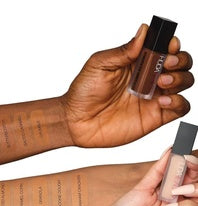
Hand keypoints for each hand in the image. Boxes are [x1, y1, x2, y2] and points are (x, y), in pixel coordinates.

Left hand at [63, 24, 193, 147]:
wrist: (74, 121)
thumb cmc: (83, 92)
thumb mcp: (99, 65)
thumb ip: (123, 51)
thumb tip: (144, 31)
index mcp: (137, 63)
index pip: (165, 48)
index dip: (171, 44)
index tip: (168, 46)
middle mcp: (148, 78)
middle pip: (180, 63)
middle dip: (180, 60)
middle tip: (165, 64)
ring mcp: (152, 98)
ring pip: (184, 82)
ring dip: (180, 78)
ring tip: (162, 82)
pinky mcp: (153, 118)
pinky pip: (180, 108)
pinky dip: (179, 102)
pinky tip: (163, 101)